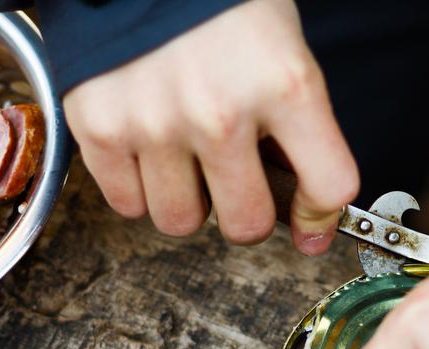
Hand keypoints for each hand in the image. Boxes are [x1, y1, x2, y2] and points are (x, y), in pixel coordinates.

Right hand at [62, 0, 357, 254]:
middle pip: (245, 225)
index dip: (320, 215)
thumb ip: (293, 119)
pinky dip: (136, 188)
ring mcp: (156, 123)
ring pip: (180, 222)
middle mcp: (221, 112)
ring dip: (186, 201)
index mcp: (284, 83)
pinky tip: (146, 150)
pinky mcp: (100, 127)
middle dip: (244, 211)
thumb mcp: (280, 43)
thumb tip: (293, 193)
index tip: (310, 223)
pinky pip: (125, 204)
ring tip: (184, 158)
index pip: (328, 185)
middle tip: (235, 183)